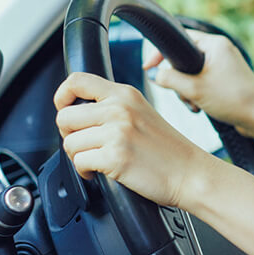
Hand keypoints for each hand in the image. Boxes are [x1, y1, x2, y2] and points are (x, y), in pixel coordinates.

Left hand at [54, 72, 214, 209]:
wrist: (191, 173)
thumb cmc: (169, 150)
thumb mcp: (143, 113)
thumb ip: (113, 107)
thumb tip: (77, 113)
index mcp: (126, 94)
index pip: (77, 81)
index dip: (62, 96)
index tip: (65, 108)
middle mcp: (119, 109)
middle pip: (65, 116)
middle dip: (70, 135)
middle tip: (86, 144)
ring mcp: (117, 132)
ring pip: (69, 143)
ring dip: (79, 156)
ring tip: (98, 159)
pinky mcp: (114, 157)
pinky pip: (78, 163)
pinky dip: (85, 172)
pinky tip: (101, 171)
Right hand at [144, 30, 253, 137]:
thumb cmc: (231, 100)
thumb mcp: (193, 89)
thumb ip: (168, 78)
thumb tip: (154, 74)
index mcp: (215, 43)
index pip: (179, 39)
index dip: (160, 54)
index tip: (148, 67)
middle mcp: (221, 49)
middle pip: (184, 59)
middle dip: (179, 81)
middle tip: (183, 94)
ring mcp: (225, 64)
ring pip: (192, 73)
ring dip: (187, 90)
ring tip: (194, 104)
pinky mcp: (227, 78)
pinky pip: (203, 81)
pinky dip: (198, 93)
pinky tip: (200, 108)